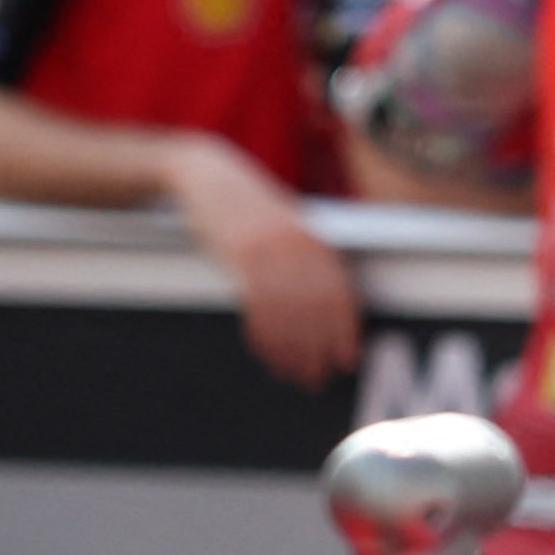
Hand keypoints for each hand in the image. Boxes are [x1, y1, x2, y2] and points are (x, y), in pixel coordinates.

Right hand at [165, 133, 357, 386]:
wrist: (209, 175)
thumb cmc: (246, 204)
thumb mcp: (285, 225)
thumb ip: (306, 255)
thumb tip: (322, 300)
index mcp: (316, 240)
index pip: (339, 296)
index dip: (344, 333)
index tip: (345, 361)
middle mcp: (299, 247)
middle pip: (316, 310)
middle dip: (318, 349)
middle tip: (316, 378)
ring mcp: (270, 251)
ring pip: (289, 313)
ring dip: (291, 350)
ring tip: (290, 373)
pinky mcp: (240, 256)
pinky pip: (258, 305)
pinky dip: (263, 333)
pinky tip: (264, 351)